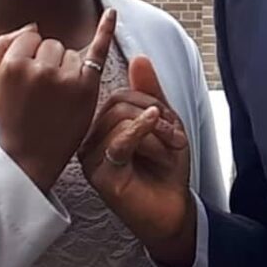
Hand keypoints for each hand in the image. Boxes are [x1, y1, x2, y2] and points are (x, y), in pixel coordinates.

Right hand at [0, 10, 116, 192]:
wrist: (29, 157)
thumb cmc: (11, 119)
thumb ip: (3, 48)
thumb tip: (31, 25)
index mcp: (13, 65)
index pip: (31, 37)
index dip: (31, 55)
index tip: (30, 76)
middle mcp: (40, 69)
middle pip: (52, 45)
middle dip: (49, 62)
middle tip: (43, 92)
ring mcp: (65, 78)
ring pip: (71, 54)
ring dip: (67, 69)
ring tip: (58, 97)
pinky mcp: (86, 88)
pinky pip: (97, 51)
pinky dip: (106, 30)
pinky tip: (111, 13)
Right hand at [80, 55, 196, 266]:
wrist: (173, 208)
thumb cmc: (165, 169)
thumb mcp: (163, 123)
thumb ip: (150, 92)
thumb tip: (139, 58)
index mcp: (102, 127)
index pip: (120, 95)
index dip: (150, 101)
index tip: (169, 122)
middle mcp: (91, 140)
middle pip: (119, 103)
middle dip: (156, 114)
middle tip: (175, 137)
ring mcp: (92, 157)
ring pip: (121, 118)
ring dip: (157, 130)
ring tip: (171, 149)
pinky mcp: (101, 174)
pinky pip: (119, 140)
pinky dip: (143, 131)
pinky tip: (161, 132)